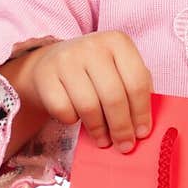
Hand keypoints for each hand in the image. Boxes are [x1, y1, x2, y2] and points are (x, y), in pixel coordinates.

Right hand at [8, 31, 153, 153]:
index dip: (142, 111)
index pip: (137, 81)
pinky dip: (73, 121)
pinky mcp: (45, 76)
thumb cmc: (93, 72)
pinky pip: (65, 111)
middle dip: (122, 127)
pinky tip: (78, 119)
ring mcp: (66, 59)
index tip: (142, 134)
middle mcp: (92, 46)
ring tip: (104, 140)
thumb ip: (135, 90)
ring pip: (89, 106)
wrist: (49, 63)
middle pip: (114, 96)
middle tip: (125, 146)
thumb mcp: (119, 70)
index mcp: (117, 41)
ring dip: (99, 130)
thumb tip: (143, 127)